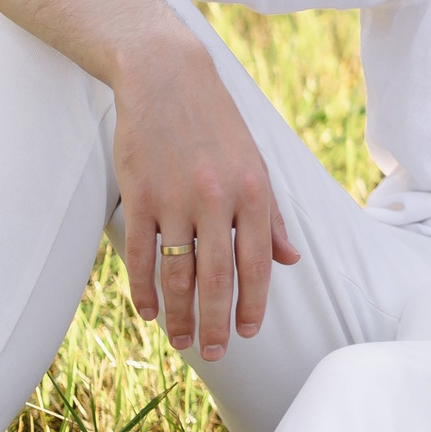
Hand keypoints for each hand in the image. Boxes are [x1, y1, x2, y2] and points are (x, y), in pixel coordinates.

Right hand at [111, 35, 301, 361]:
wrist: (167, 78)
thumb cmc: (217, 125)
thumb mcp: (257, 164)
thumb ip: (271, 217)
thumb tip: (291, 260)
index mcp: (255, 193)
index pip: (257, 264)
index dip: (253, 304)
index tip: (249, 332)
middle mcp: (218, 200)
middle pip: (216, 277)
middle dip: (216, 322)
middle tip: (217, 353)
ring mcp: (175, 200)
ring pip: (177, 273)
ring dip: (179, 314)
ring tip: (182, 341)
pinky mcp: (139, 196)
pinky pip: (143, 254)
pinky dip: (144, 288)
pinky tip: (148, 311)